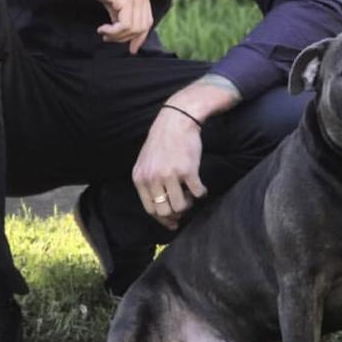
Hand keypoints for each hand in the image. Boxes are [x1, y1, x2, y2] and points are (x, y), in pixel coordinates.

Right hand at [82, 0, 152, 53]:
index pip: (147, 21)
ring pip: (134, 28)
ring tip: (105, 34)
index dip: (140, 37)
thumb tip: (119, 30)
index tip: (131, 48)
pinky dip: (114, 32)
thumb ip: (119, 12)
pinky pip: (125, 25)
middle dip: (127, 38)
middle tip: (110, 39)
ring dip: (118, 36)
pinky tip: (103, 30)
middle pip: (143, 27)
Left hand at [132, 107, 207, 229]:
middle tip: (183, 206)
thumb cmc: (163, 140)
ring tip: (191, 194)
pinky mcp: (188, 171)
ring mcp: (170, 175)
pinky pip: (197, 194)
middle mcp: (153, 178)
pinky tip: (201, 188)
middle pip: (164, 212)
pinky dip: (202, 194)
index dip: (162, 219)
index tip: (172, 221)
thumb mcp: (146, 161)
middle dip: (176, 214)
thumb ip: (148, 181)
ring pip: (180, 206)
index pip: (149, 209)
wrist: (177, 120)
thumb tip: (159, 206)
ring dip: (188, 204)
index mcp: (140, 178)